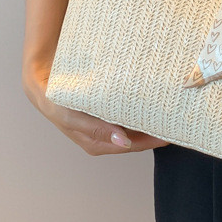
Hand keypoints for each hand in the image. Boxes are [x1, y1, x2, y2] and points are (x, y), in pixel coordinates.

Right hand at [23, 64, 170, 154]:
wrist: (42, 76)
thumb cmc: (54, 99)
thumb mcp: (70, 115)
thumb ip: (95, 128)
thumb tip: (124, 143)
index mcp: (98, 143)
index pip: (136, 145)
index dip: (155, 138)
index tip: (174, 129)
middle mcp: (107, 134)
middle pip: (140, 134)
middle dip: (158, 126)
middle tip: (180, 114)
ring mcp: (109, 121)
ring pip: (137, 121)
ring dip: (153, 113)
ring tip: (173, 103)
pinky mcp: (109, 106)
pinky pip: (132, 108)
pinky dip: (143, 103)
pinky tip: (154, 93)